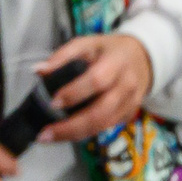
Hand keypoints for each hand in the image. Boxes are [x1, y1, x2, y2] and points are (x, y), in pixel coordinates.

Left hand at [37, 34, 151, 143]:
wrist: (143, 58)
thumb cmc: (109, 51)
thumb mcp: (88, 43)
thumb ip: (63, 55)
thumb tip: (39, 71)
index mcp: (117, 62)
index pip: (97, 80)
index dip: (74, 93)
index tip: (52, 102)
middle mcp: (127, 85)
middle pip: (101, 112)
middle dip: (71, 126)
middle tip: (45, 133)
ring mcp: (131, 102)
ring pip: (104, 125)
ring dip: (75, 134)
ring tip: (51, 137)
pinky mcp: (129, 115)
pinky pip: (106, 128)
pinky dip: (85, 134)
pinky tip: (68, 134)